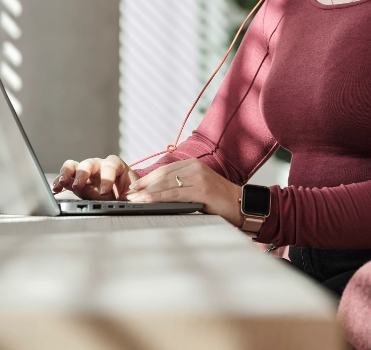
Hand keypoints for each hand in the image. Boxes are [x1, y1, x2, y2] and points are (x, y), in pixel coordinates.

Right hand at [52, 155, 137, 200]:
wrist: (124, 196)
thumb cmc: (130, 192)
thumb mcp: (136, 195)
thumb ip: (134, 198)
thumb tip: (131, 202)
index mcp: (116, 166)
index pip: (111, 165)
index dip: (107, 177)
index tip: (104, 191)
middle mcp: (99, 166)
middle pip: (89, 163)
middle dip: (83, 173)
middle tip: (79, 185)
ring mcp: (86, 174)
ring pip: (74, 166)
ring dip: (67, 173)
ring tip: (62, 182)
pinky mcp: (77, 182)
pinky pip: (66, 178)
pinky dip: (60, 182)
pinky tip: (56, 188)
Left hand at [126, 159, 242, 226]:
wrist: (241, 205)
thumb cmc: (219, 201)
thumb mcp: (199, 188)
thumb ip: (183, 186)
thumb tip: (160, 193)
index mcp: (193, 165)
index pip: (165, 170)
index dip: (148, 178)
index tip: (134, 186)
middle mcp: (194, 167)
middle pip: (163, 175)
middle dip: (144, 184)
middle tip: (128, 193)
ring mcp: (198, 177)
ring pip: (166, 184)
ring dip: (147, 192)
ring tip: (133, 199)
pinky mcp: (201, 190)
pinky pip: (174, 194)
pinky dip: (158, 198)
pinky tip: (148, 202)